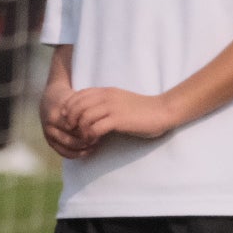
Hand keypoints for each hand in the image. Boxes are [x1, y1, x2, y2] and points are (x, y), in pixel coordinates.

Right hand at [39, 77, 94, 158]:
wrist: (50, 100)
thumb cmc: (69, 99)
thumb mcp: (76, 99)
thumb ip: (86, 109)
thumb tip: (102, 122)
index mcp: (56, 115)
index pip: (76, 126)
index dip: (90, 128)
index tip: (100, 127)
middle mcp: (50, 126)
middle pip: (72, 137)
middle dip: (87, 139)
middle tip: (99, 138)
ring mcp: (48, 134)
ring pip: (68, 146)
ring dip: (83, 147)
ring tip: (94, 144)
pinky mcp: (49, 141)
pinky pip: (63, 152)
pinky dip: (76, 154)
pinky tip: (87, 151)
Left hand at [62, 86, 176, 144]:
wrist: (163, 111)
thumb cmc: (141, 109)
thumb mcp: (118, 100)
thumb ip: (102, 102)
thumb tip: (84, 112)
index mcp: (105, 91)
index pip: (77, 96)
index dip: (69, 108)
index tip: (70, 120)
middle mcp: (106, 97)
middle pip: (76, 106)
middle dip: (71, 121)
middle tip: (74, 132)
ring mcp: (112, 107)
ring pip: (83, 118)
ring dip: (81, 130)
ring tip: (85, 138)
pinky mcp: (119, 120)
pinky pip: (95, 128)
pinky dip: (90, 136)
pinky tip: (94, 140)